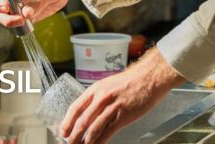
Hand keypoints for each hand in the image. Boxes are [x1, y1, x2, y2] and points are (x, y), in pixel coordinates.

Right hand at [0, 0, 95, 27]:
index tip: (6, 8)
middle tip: (19, 20)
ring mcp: (20, 8)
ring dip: (11, 24)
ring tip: (25, 23)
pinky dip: (19, 28)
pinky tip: (28, 26)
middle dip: (4, 18)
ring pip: (5, 19)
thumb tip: (26, 13)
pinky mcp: (27, 16)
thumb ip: (39, 2)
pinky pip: (17, 25)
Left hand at [61, 48, 184, 143]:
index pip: (76, 107)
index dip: (67, 121)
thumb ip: (99, 97)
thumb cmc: (132, 80)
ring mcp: (112, 107)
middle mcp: (102, 98)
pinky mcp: (124, 116)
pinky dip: (100, 142)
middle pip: (82, 121)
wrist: (150, 77)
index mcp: (96, 89)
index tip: (63, 131)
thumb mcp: (110, 84)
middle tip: (70, 143)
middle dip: (74, 136)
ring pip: (93, 128)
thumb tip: (89, 111)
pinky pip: (108, 132)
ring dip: (85, 141)